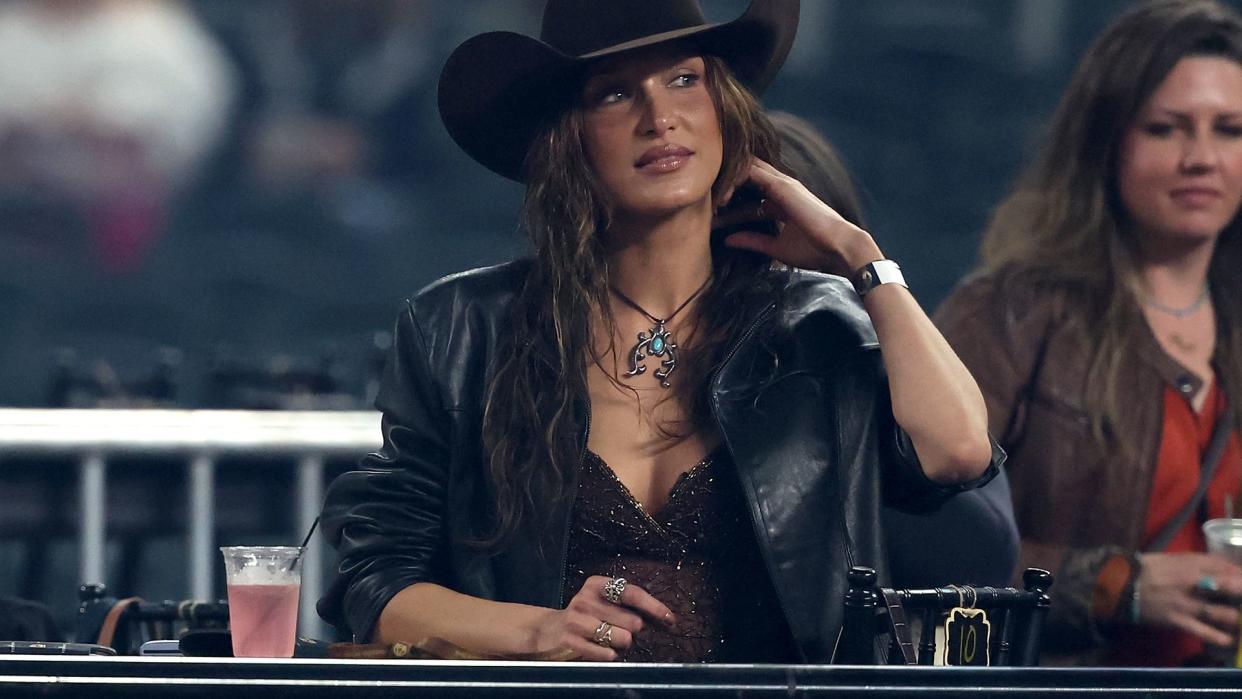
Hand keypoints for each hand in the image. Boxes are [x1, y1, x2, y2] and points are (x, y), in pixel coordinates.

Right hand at [530, 576, 676, 660]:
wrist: (547, 631)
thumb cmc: (585, 617)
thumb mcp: (602, 603)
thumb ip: (628, 606)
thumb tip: (665, 618)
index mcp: (597, 585)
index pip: (633, 593)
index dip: (654, 607)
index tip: (670, 620)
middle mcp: (586, 599)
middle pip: (633, 621)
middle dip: (633, 632)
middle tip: (620, 631)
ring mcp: (576, 620)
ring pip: (622, 639)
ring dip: (621, 644)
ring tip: (608, 640)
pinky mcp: (570, 641)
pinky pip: (607, 654)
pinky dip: (609, 655)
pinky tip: (601, 650)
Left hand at [716, 158, 882, 276]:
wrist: (838, 247)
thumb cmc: (814, 250)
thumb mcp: (775, 247)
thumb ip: (752, 241)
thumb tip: (728, 240)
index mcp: (779, 201)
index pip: (747, 192)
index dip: (728, 200)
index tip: (709, 214)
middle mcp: (779, 188)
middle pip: (744, 176)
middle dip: (723, 185)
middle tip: (702, 201)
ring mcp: (781, 183)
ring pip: (745, 169)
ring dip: (725, 180)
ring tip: (707, 198)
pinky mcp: (782, 185)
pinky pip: (751, 172)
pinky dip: (734, 179)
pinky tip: (719, 194)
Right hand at [1136, 553, 1241, 647]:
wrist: (1121, 584)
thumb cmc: (1147, 569)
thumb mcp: (1172, 558)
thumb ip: (1197, 561)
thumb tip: (1223, 565)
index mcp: (1190, 564)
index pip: (1225, 567)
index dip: (1239, 574)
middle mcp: (1193, 582)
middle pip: (1231, 587)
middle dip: (1241, 591)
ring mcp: (1187, 603)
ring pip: (1222, 612)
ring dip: (1236, 617)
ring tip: (1239, 619)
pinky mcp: (1178, 620)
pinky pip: (1203, 631)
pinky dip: (1218, 637)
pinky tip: (1229, 640)